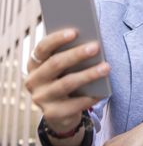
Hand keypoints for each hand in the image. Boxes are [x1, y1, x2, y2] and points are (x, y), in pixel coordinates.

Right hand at [25, 29, 109, 145]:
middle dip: (77, 54)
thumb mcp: (64, 67)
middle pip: (55, 64)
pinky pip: (73, 104)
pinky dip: (89, 97)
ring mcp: (41, 98)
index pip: (42, 47)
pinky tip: (103, 91)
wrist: (61, 113)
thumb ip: (69, 54)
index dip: (57, 39)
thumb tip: (90, 41)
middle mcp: (33, 80)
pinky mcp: (51, 114)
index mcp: (34, 64)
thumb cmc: (66, 79)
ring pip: (66, 83)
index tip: (75, 31)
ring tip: (106, 67)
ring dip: (88, 74)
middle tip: (96, 46)